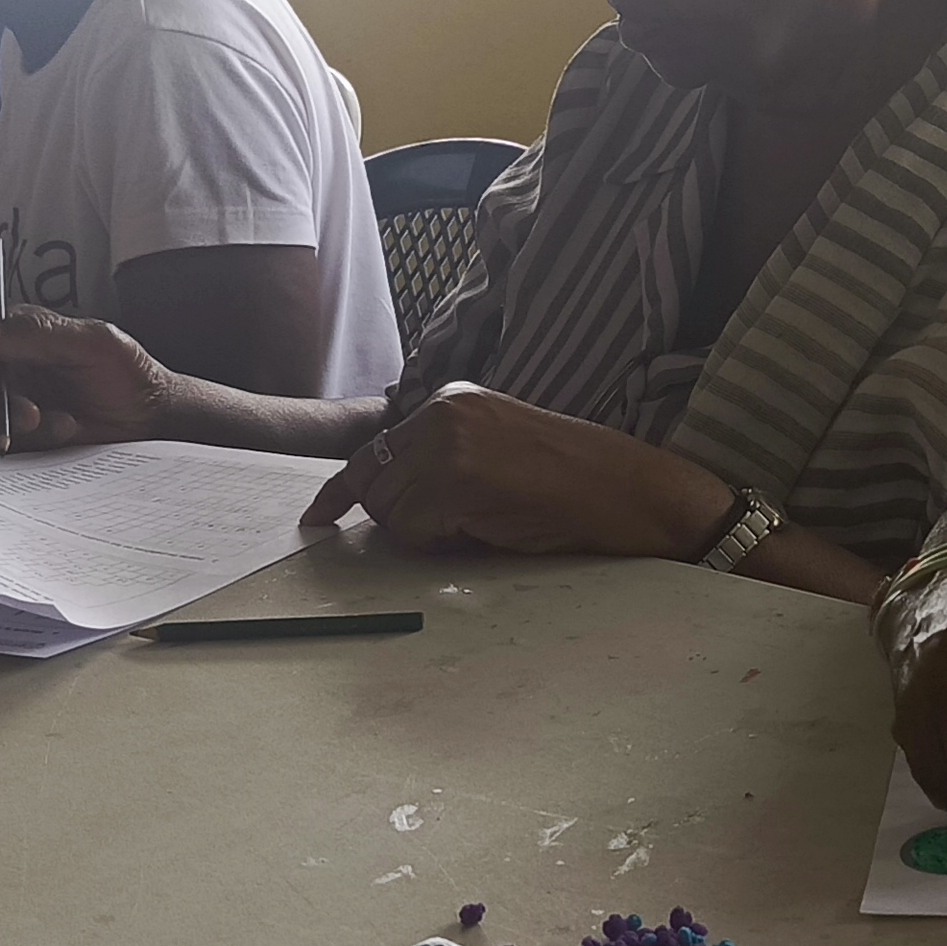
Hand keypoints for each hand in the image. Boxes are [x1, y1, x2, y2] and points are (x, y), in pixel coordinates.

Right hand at [0, 308, 174, 454]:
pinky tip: (63, 436)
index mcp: (8, 336)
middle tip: (31, 416)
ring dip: (10, 430)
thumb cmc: (126, 372)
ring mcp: (2, 409)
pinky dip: (25, 448)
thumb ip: (38, 333)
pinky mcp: (13, 441)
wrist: (150, 419)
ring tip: (63, 425)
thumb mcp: (94, 341)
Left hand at [301, 383, 733, 556]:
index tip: (318, 517)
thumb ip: (442, 461)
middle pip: (374, 484)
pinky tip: (487, 529)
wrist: (628, 491)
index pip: (375, 449)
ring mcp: (449, 444)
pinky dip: (441, 544)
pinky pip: (414, 530)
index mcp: (453, 402)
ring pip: (390, 511)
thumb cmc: (573, 483)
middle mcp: (443, 413)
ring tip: (483, 523)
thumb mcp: (497, 450)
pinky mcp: (457, 479)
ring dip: (424, 533)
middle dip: (399, 518)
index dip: (344, 489)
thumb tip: (384, 500)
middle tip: (455, 528)